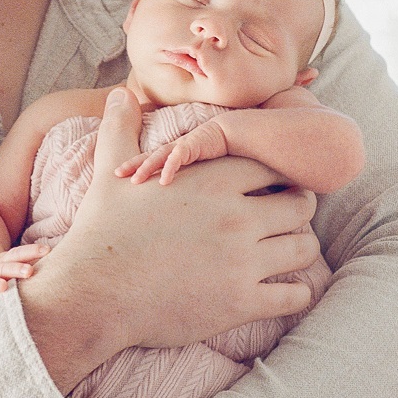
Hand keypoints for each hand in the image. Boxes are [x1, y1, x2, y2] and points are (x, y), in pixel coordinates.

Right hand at [0, 243, 46, 302]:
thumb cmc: (8, 271)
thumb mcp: (20, 263)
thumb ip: (40, 263)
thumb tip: (74, 259)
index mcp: (8, 260)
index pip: (20, 253)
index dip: (33, 251)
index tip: (46, 250)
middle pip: (7, 266)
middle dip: (17, 269)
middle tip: (29, 272)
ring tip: (2, 288)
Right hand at [19, 87, 320, 389]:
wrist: (93, 293)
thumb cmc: (101, 231)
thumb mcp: (110, 173)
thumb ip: (121, 129)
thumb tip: (120, 94)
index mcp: (213, 181)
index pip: (274, 168)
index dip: (277, 177)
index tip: (269, 188)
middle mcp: (238, 218)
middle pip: (300, 207)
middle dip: (294, 212)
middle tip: (280, 222)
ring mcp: (244, 262)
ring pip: (305, 249)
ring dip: (297, 250)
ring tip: (281, 254)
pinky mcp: (243, 303)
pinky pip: (298, 295)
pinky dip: (295, 293)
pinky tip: (278, 290)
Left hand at [120, 118, 230, 185]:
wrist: (229, 133)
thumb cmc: (212, 149)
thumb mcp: (194, 161)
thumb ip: (183, 170)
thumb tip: (172, 187)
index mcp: (170, 152)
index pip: (147, 159)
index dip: (133, 165)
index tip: (118, 174)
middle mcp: (172, 148)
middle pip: (147, 157)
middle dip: (131, 165)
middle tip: (116, 174)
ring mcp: (180, 146)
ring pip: (158, 157)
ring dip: (145, 168)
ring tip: (135, 181)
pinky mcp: (191, 145)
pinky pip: (177, 158)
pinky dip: (169, 168)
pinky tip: (164, 181)